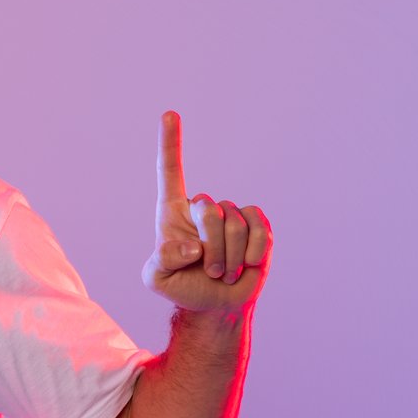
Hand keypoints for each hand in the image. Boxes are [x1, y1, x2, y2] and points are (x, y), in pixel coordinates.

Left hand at [142, 110, 272, 313]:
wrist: (215, 304)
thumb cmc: (181, 287)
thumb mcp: (157, 279)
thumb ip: (162, 262)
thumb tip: (190, 246)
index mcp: (172, 211)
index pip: (170, 171)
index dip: (171, 142)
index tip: (169, 113)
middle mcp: (202, 207)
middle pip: (209, 210)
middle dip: (212, 246)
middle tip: (211, 270)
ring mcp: (231, 214)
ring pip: (235, 224)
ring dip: (231, 257)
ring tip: (224, 272)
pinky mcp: (257, 225)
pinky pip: (259, 229)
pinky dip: (254, 252)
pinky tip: (248, 264)